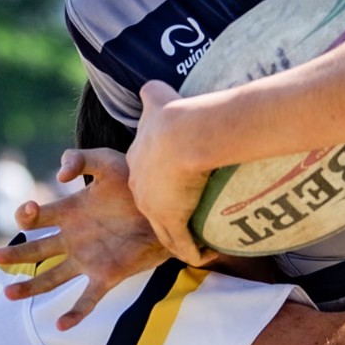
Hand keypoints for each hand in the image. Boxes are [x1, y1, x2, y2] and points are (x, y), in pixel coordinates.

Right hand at [0, 149, 170, 328]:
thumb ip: (80, 159)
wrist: (168, 206)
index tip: (29, 211)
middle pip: (37, 250)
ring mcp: (89, 259)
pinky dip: (75, 313)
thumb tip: (58, 176)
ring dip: (31, 287)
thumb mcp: (108, 162)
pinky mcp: (107, 275)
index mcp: (70, 212)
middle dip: (16, 255)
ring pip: (53, 278)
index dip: (27, 215)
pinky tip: (61, 326)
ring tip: (8, 295)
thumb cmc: (138, 181)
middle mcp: (74, 238)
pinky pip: (88, 299)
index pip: (37, 218)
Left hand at [126, 82, 214, 265]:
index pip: (148, 181)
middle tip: (189, 219)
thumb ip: (152, 94)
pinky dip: (194, 253)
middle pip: (153, 208)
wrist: (182, 135)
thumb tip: (150, 88)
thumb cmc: (174, 115)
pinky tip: (206, 255)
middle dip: (170, 216)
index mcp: (138, 164)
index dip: (164, 187)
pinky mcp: (171, 223)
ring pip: (166, 232)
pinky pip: (182, 246)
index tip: (181, 192)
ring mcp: (155, 209)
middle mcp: (141, 189)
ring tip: (198, 244)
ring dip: (181, 239)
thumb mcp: (158, 98)